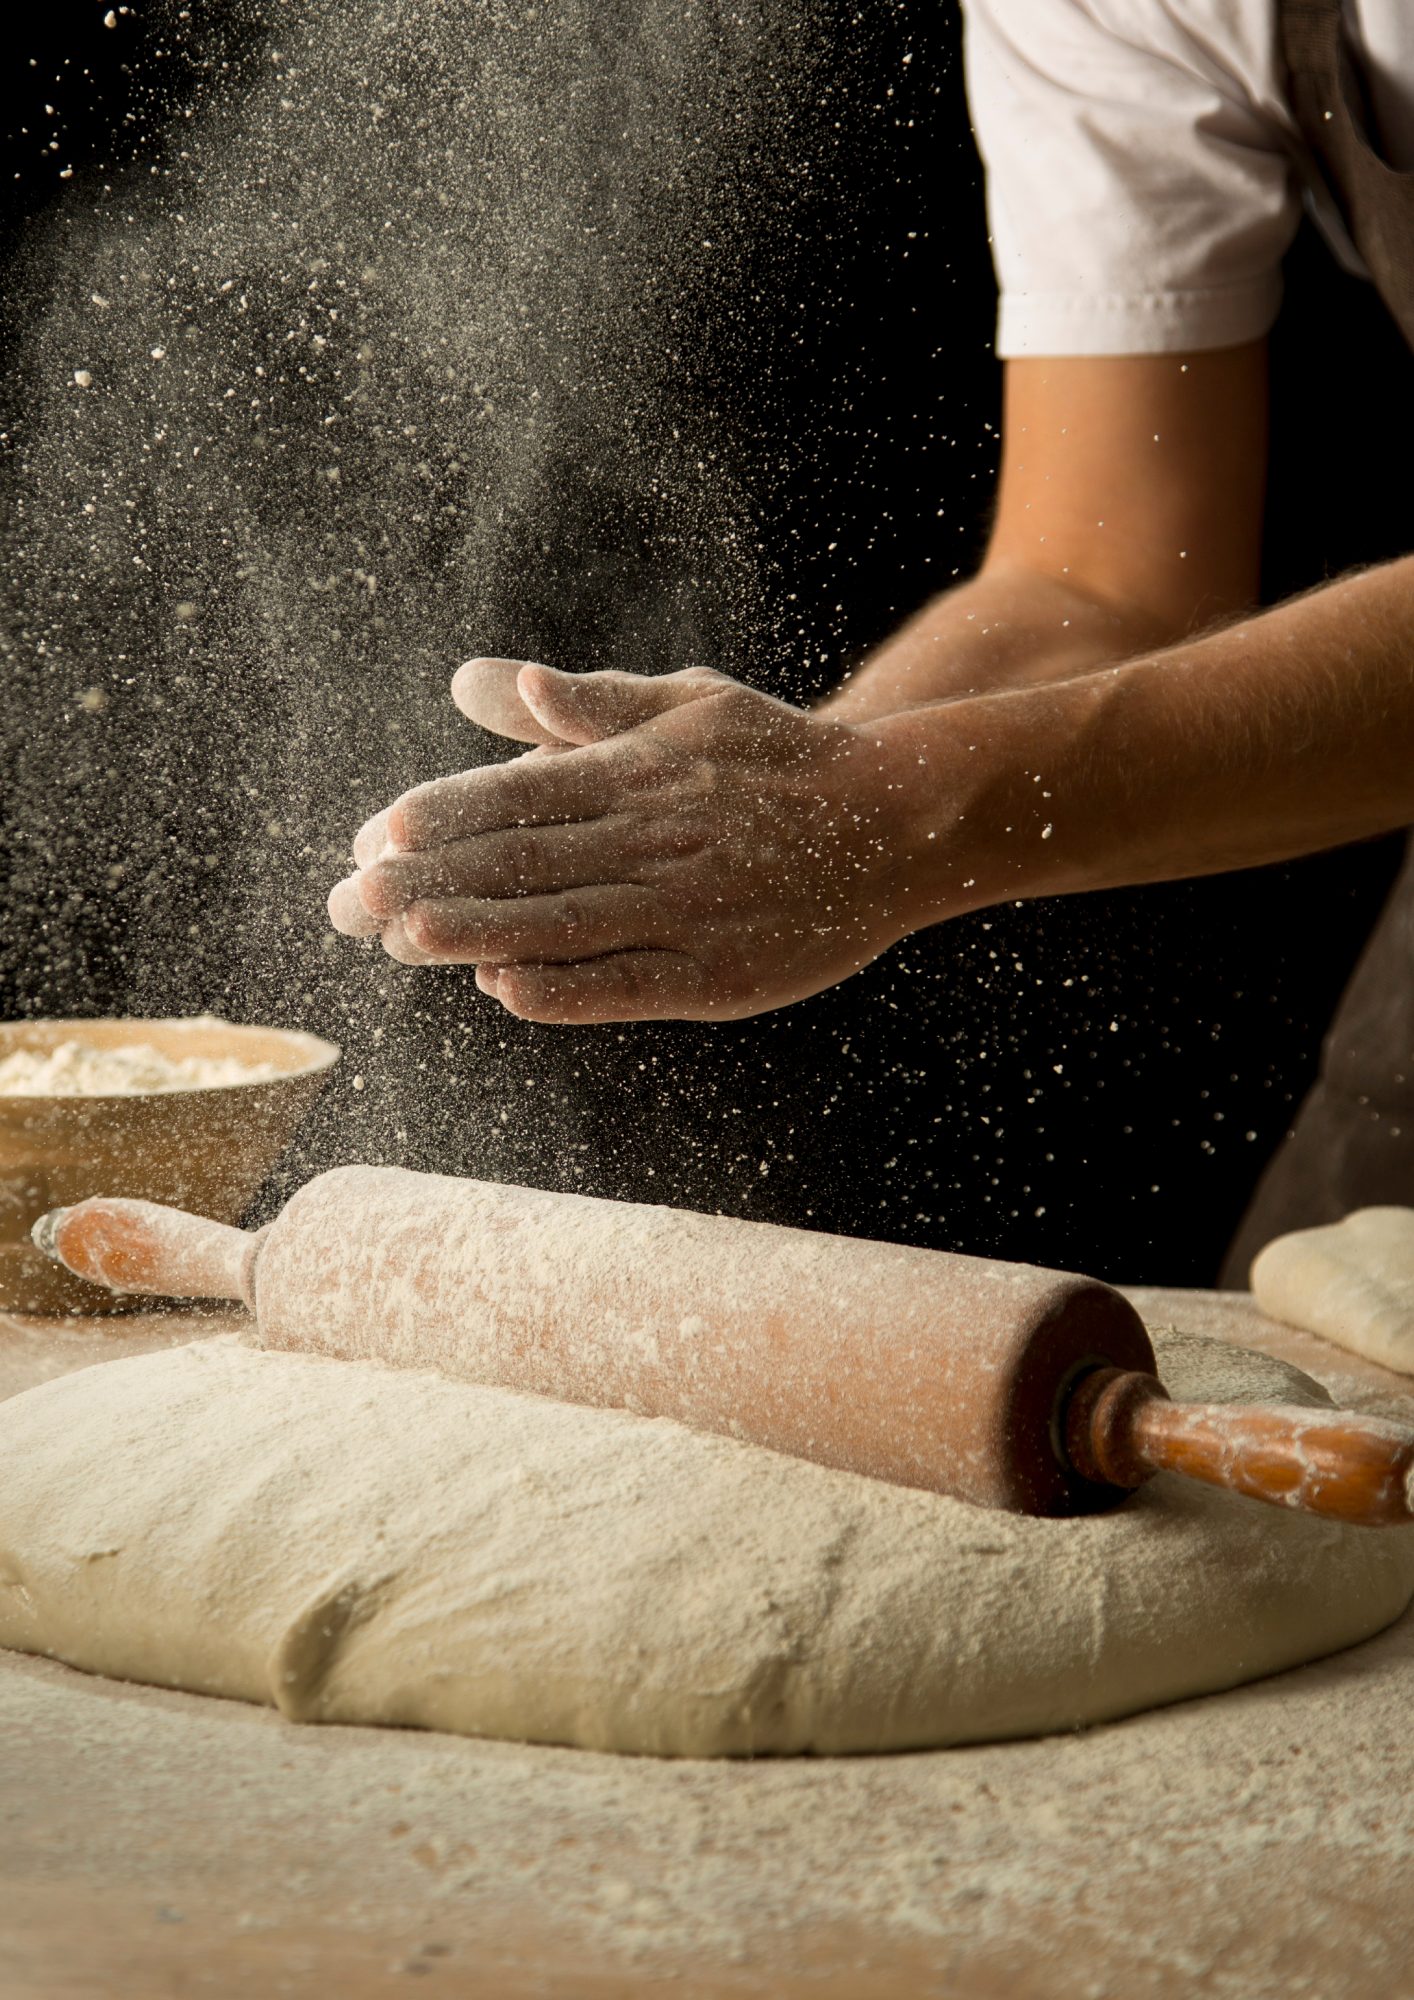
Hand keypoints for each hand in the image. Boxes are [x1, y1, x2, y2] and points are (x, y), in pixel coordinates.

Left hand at [327, 658, 924, 1022]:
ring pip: (565, 921)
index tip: (373, 835)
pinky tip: (503, 989)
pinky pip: (629, 984)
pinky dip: (566, 986)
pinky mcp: (718, 974)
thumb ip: (593, 703)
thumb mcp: (690, 704)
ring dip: (478, 930)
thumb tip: (495, 682)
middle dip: (431, 880)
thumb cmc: (781, 760)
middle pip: (525, 861)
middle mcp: (655, 837)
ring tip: (401, 938)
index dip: (443, 816)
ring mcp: (687, 908)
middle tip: (348, 901)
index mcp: (641, 771)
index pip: (520, 795)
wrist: (898, 820)